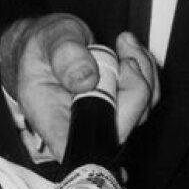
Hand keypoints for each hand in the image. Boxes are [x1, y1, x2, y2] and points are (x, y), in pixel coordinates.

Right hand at [0, 15, 159, 160]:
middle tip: (123, 57)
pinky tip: (130, 50)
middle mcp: (79, 124)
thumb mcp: (49, 40)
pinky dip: (146, 70)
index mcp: (51, 117)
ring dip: (143, 73)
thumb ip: (66, 56)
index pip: (79, 148)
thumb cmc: (42, 46)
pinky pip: (147, 96)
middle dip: (133, 89)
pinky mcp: (120, 106)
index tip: (112, 106)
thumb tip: (86, 79)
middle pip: (120, 128)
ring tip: (124, 44)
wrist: (48, 42)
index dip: (101, 143)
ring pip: (140, 110)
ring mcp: (103, 117)